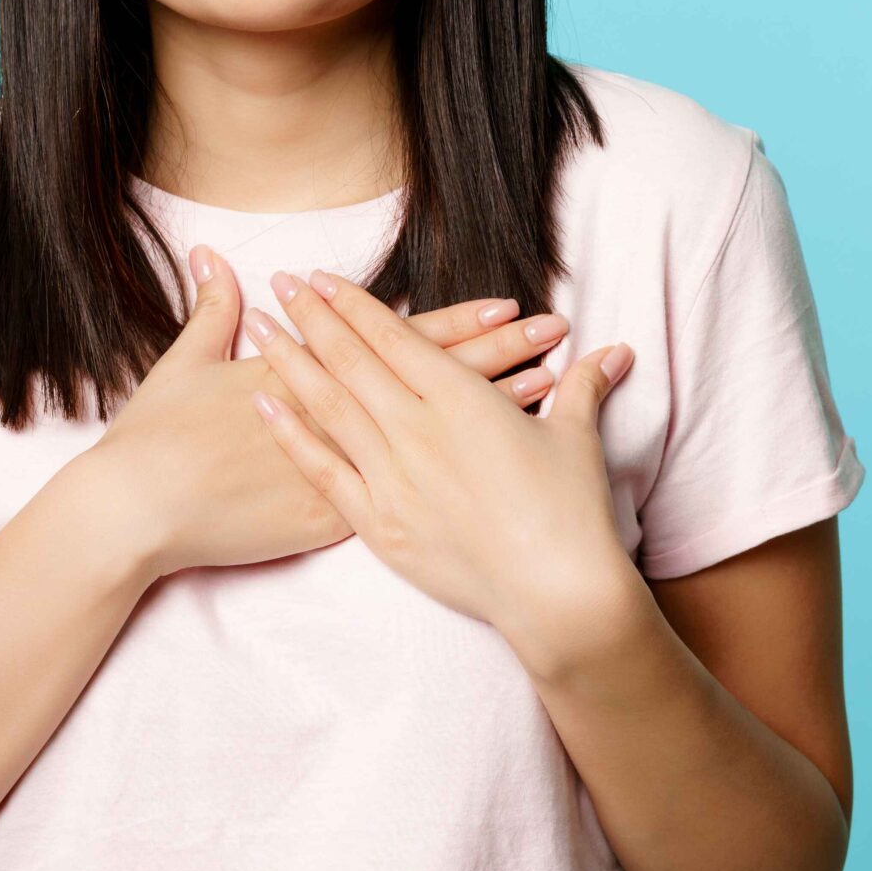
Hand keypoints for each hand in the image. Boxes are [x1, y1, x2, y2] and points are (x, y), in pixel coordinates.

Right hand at [82, 244, 577, 580]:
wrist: (138, 510)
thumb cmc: (158, 438)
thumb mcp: (187, 362)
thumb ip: (211, 309)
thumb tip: (212, 255)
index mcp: (313, 372)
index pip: (402, 341)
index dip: (458, 323)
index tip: (507, 302)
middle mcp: (341, 418)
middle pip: (436, 381)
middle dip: (497, 354)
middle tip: (553, 329)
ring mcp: (344, 471)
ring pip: (436, 437)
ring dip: (493, 410)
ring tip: (548, 385)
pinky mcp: (335, 519)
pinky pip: (414, 495)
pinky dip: (459, 476)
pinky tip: (501, 467)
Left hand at [242, 266, 639, 646]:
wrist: (556, 593)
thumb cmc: (570, 514)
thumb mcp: (577, 439)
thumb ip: (583, 388)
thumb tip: (614, 352)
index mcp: (461, 400)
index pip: (396, 337)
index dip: (355, 304)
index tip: (322, 278)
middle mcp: (418, 429)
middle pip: (352, 360)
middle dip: (312, 317)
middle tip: (280, 283)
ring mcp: (392, 476)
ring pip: (328, 406)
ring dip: (289, 362)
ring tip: (258, 328)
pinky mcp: (379, 522)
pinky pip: (323, 470)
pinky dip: (291, 435)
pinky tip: (263, 406)